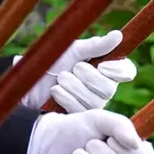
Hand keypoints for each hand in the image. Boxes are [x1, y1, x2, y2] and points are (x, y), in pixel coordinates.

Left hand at [19, 31, 136, 112]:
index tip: (103, 66)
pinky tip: (55, 91)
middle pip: (109, 88)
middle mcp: (102, 89)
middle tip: (74, 68)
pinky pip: (80, 111)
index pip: (126, 71)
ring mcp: (91, 105)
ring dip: (75, 86)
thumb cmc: (51, 61)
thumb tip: (118, 36)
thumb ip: (95, 46)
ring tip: (60, 78)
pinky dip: (66, 97)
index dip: (119, 70)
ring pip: (95, 101)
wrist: (28, 79)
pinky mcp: (78, 117)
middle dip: (89, 77)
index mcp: (103, 69)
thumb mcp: (71, 50)